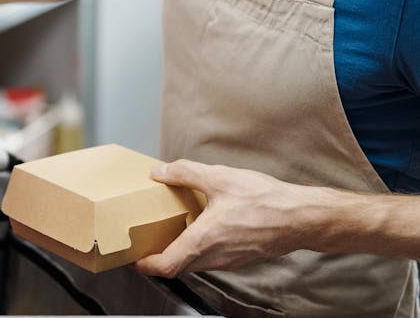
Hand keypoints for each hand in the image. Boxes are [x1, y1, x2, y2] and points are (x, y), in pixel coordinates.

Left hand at [135, 159, 313, 277]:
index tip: (136, 259)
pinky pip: (212, 261)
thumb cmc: (265, 200)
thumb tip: (159, 171)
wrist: (302, 218)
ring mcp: (230, 261)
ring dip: (180, 255)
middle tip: (148, 245)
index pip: (168, 265)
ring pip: (196, 265)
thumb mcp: (219, 178)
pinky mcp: (241, 259)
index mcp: (205, 240)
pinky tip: (200, 231)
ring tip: (171, 235)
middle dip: (160, 259)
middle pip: (179, 267)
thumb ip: (185, 173)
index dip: (148, 265)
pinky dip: (199, 252)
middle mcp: (215, 257)